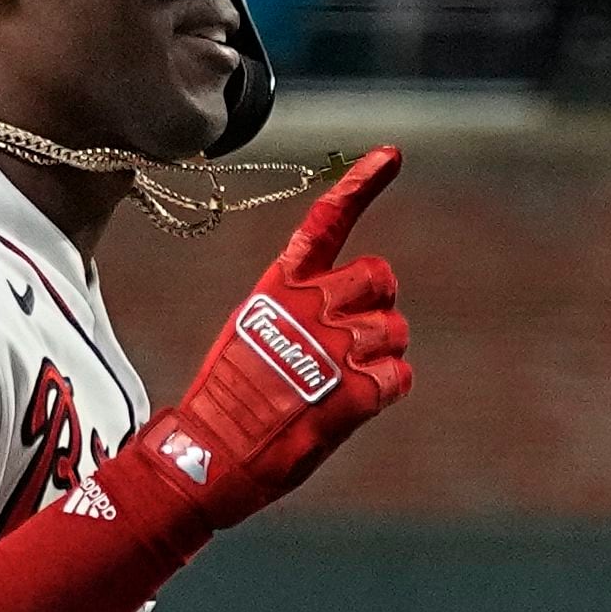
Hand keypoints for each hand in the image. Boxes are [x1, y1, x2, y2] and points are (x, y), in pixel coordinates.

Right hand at [116, 147, 411, 531]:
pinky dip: (384, 392)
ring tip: (338, 386)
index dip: (363, 184)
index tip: (392, 155)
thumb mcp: (248, 335)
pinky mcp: (358, 388)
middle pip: (381, 280)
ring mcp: (337, 345)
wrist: (210, 457)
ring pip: (395, 332)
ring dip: (379, 357)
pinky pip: (400, 375)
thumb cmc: (225, 401)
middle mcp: (312, 305)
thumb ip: (295, 310)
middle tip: (351, 342)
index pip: (327, 221)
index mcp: (279, 286)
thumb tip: (342, 309)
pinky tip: (350, 408)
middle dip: (376, 309)